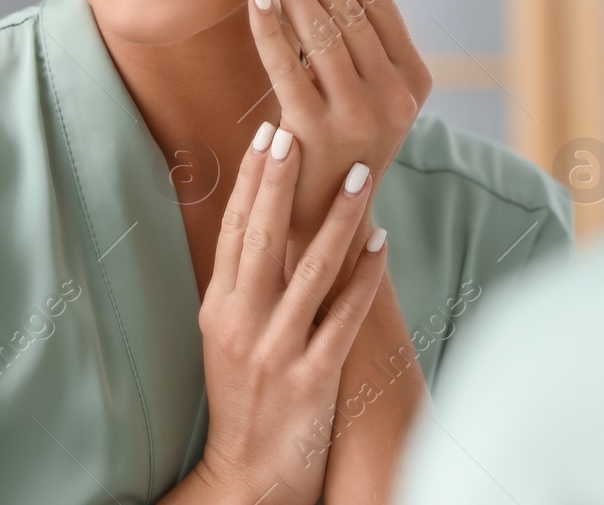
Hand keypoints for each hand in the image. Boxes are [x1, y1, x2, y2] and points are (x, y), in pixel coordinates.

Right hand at [191, 122, 388, 504]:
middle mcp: (241, 323)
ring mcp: (275, 351)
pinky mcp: (310, 378)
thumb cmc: (245, 394)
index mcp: (219, 307)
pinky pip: (342, 318)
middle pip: (262, 240)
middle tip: (300, 132)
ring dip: (337, 220)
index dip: (252, 180)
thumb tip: (262, 215)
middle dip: (282, 183)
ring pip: (309, 271)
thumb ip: (242, 280)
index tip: (269, 134)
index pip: (234, 229)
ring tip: (361, 177)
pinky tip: (384, 244)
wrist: (248, 474)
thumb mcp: (226, 334)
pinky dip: (365, 278)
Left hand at [247, 0, 432, 246]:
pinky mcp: (319, 132)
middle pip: (350, 10)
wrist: (324, 221)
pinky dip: (269, 26)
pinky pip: (287, 65)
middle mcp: (397, 98)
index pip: (380, 3)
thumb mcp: (365, 91)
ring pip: (321, 31)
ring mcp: (361, 116)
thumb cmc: (336, 143)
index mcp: (415, 81)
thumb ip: (355, 41)